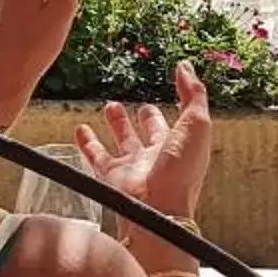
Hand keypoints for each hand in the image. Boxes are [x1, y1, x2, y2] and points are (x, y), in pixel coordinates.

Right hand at [74, 61, 213, 232]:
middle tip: (138, 105)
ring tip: (110, 107)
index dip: (176, 105)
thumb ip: (193, 94)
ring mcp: (133, 167)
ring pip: (123, 142)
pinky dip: (86, 142)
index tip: (173, 86)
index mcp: (179, 146)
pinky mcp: (111, 176)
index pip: (177, 122)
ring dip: (117, 125)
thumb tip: (185, 67)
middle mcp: (156, 157)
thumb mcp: (197, 125)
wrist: (158, 209)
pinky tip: (80, 129)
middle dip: (145, 118)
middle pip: (149, 132)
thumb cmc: (182, 171)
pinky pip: (96, 156)